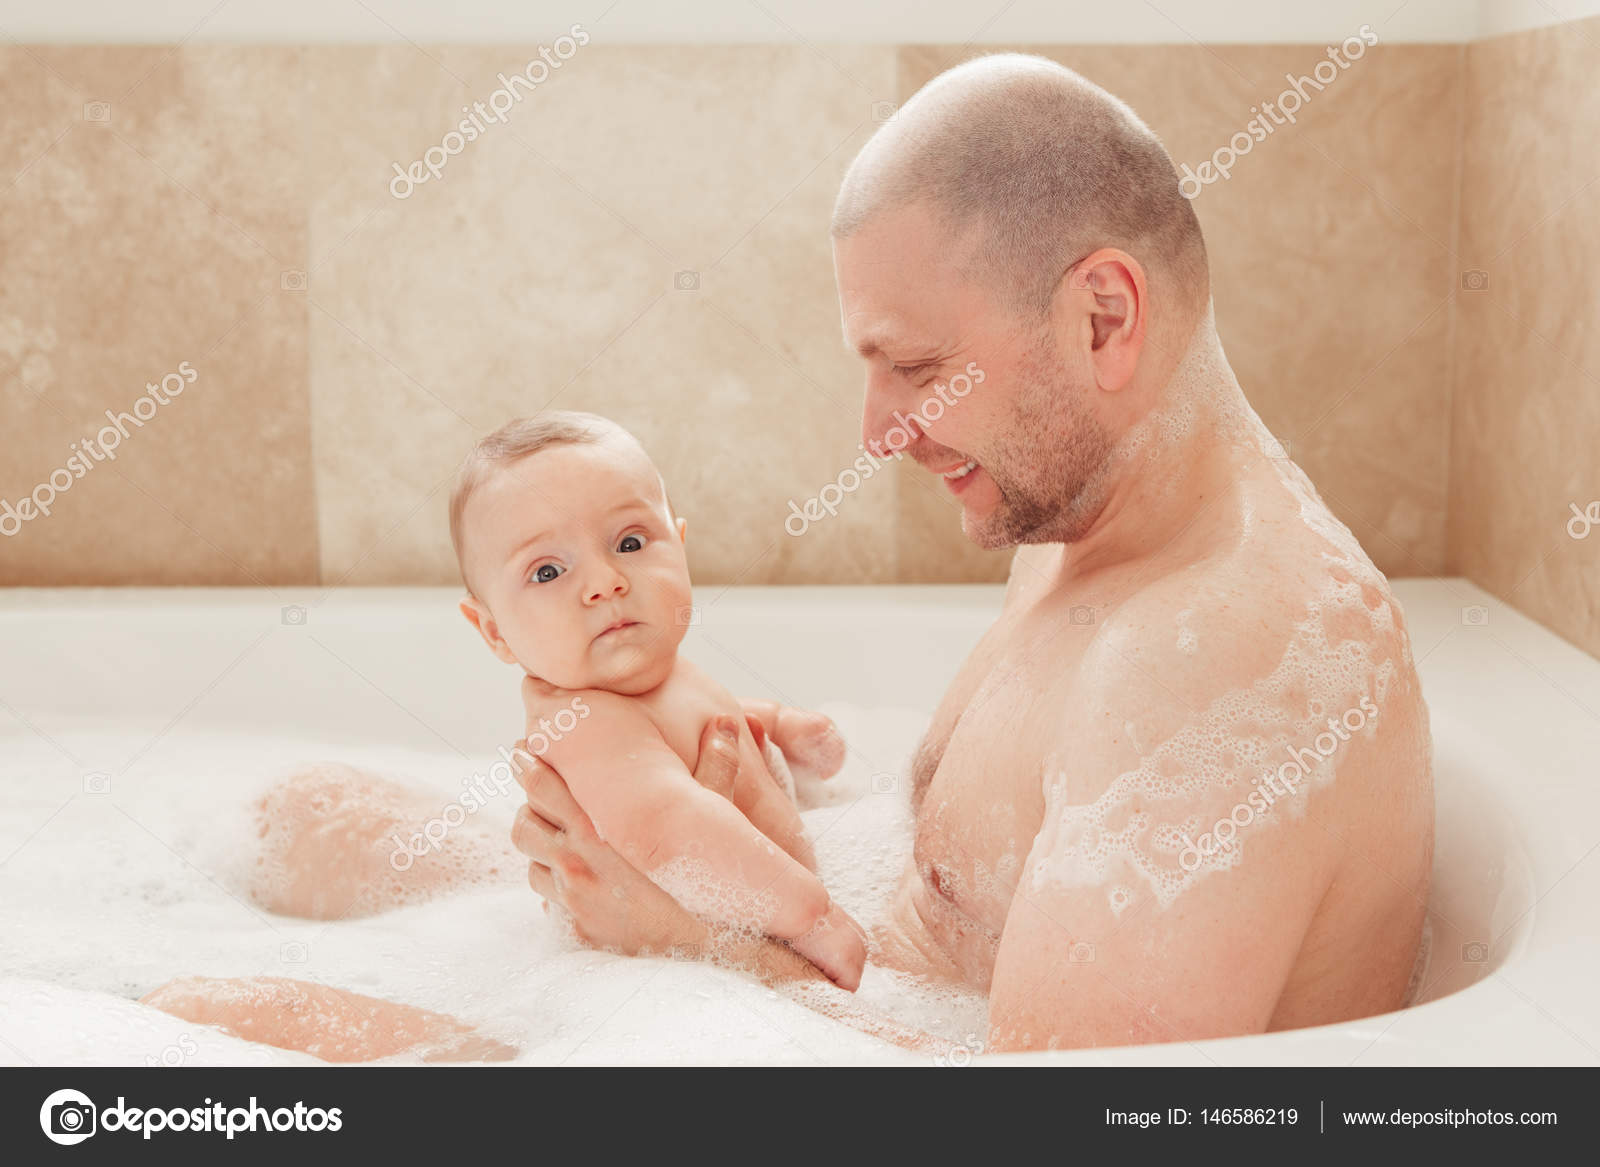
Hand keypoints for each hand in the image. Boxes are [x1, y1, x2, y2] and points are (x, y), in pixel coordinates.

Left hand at [507, 711, 743, 955]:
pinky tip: (577, 882)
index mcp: (601, 832)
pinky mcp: (578, 932)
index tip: (524, 752)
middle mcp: (578, 866)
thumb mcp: (714, 821)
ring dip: (541, 850)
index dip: (528, 764)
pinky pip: (550, 903)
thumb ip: (715, 768)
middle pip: (524, 824)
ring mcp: (574, 903)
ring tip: (557, 838)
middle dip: (528, 807)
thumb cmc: (713, 882)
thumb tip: (726, 721)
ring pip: (532, 865)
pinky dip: (557, 889)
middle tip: (536, 794)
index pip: (541, 787)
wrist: (714, 953)